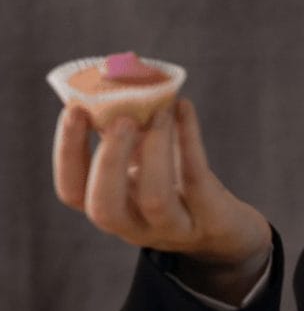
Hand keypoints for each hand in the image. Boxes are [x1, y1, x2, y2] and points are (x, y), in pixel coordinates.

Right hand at [52, 99, 271, 304]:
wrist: (229, 229)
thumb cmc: (178, 186)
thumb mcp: (144, 164)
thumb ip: (125, 134)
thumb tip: (111, 80)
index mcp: (112, 209)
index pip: (72, 192)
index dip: (67, 153)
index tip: (75, 110)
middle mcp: (136, 228)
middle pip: (105, 208)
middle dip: (107, 161)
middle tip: (121, 119)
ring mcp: (175, 229)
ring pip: (155, 200)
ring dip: (154, 150)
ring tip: (159, 111)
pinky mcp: (212, 220)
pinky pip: (197, 181)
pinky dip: (189, 141)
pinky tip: (185, 108)